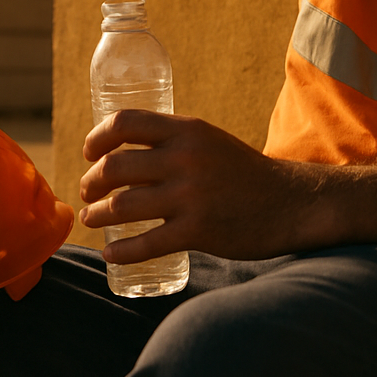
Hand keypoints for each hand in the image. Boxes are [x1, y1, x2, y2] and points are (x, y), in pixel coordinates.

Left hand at [79, 109, 326, 262]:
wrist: (290, 203)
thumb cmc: (242, 172)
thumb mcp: (208, 140)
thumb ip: (171, 141)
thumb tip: (120, 151)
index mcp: (187, 130)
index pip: (124, 122)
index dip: (97, 138)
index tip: (88, 153)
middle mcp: (186, 158)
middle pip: (115, 166)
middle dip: (91, 182)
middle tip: (87, 193)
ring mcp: (191, 196)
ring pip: (123, 205)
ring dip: (97, 215)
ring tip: (91, 219)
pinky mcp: (198, 231)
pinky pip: (146, 243)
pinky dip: (121, 251)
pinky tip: (111, 254)